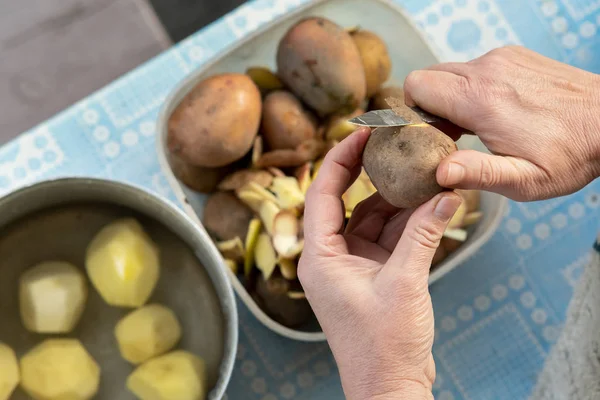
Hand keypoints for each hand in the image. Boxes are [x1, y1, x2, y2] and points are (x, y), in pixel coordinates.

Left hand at [298, 127, 461, 399]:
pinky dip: (407, 223)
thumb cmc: (384, 347)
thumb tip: (446, 195)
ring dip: (397, 200)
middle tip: (393, 144)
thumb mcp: (405, 284)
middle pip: (347, 201)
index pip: (322, 194)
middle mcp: (330, 257)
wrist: (391, 388)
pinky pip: (387, 237)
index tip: (360, 132)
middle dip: (372, 175)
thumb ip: (424, 235)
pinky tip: (431, 205)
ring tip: (422, 173)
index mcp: (319, 257)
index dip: (340, 159)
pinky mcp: (372, 274)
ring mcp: (352, 265)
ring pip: (371, 218)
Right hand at [404, 45, 599, 200]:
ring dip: (451, 97)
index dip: (413, 112)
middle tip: (451, 134)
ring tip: (476, 125)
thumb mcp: (524, 180)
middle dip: (429, 106)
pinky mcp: (513, 55)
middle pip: (428, 77)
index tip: (432, 136)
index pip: (416, 86)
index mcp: (480, 100)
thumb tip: (440, 172)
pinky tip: (496, 110)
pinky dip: (473, 87)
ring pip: (450, 71)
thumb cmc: (570, 154)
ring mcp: (501, 58)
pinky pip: (474, 67)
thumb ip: (478, 174)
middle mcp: (487, 70)